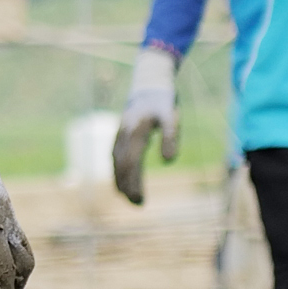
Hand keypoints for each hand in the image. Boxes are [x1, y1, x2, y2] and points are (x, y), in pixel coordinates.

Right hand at [114, 47, 177, 202]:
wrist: (149, 83)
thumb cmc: (163, 101)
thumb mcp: (172, 116)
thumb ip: (172, 138)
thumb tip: (169, 162)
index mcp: (135, 132)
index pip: (130, 164)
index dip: (133, 184)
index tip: (140, 200)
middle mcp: (123, 134)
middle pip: (120, 166)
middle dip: (127, 187)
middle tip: (138, 205)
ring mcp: (119, 134)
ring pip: (115, 162)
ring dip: (120, 181)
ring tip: (128, 197)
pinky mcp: (120, 133)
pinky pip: (114, 156)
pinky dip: (117, 170)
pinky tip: (122, 180)